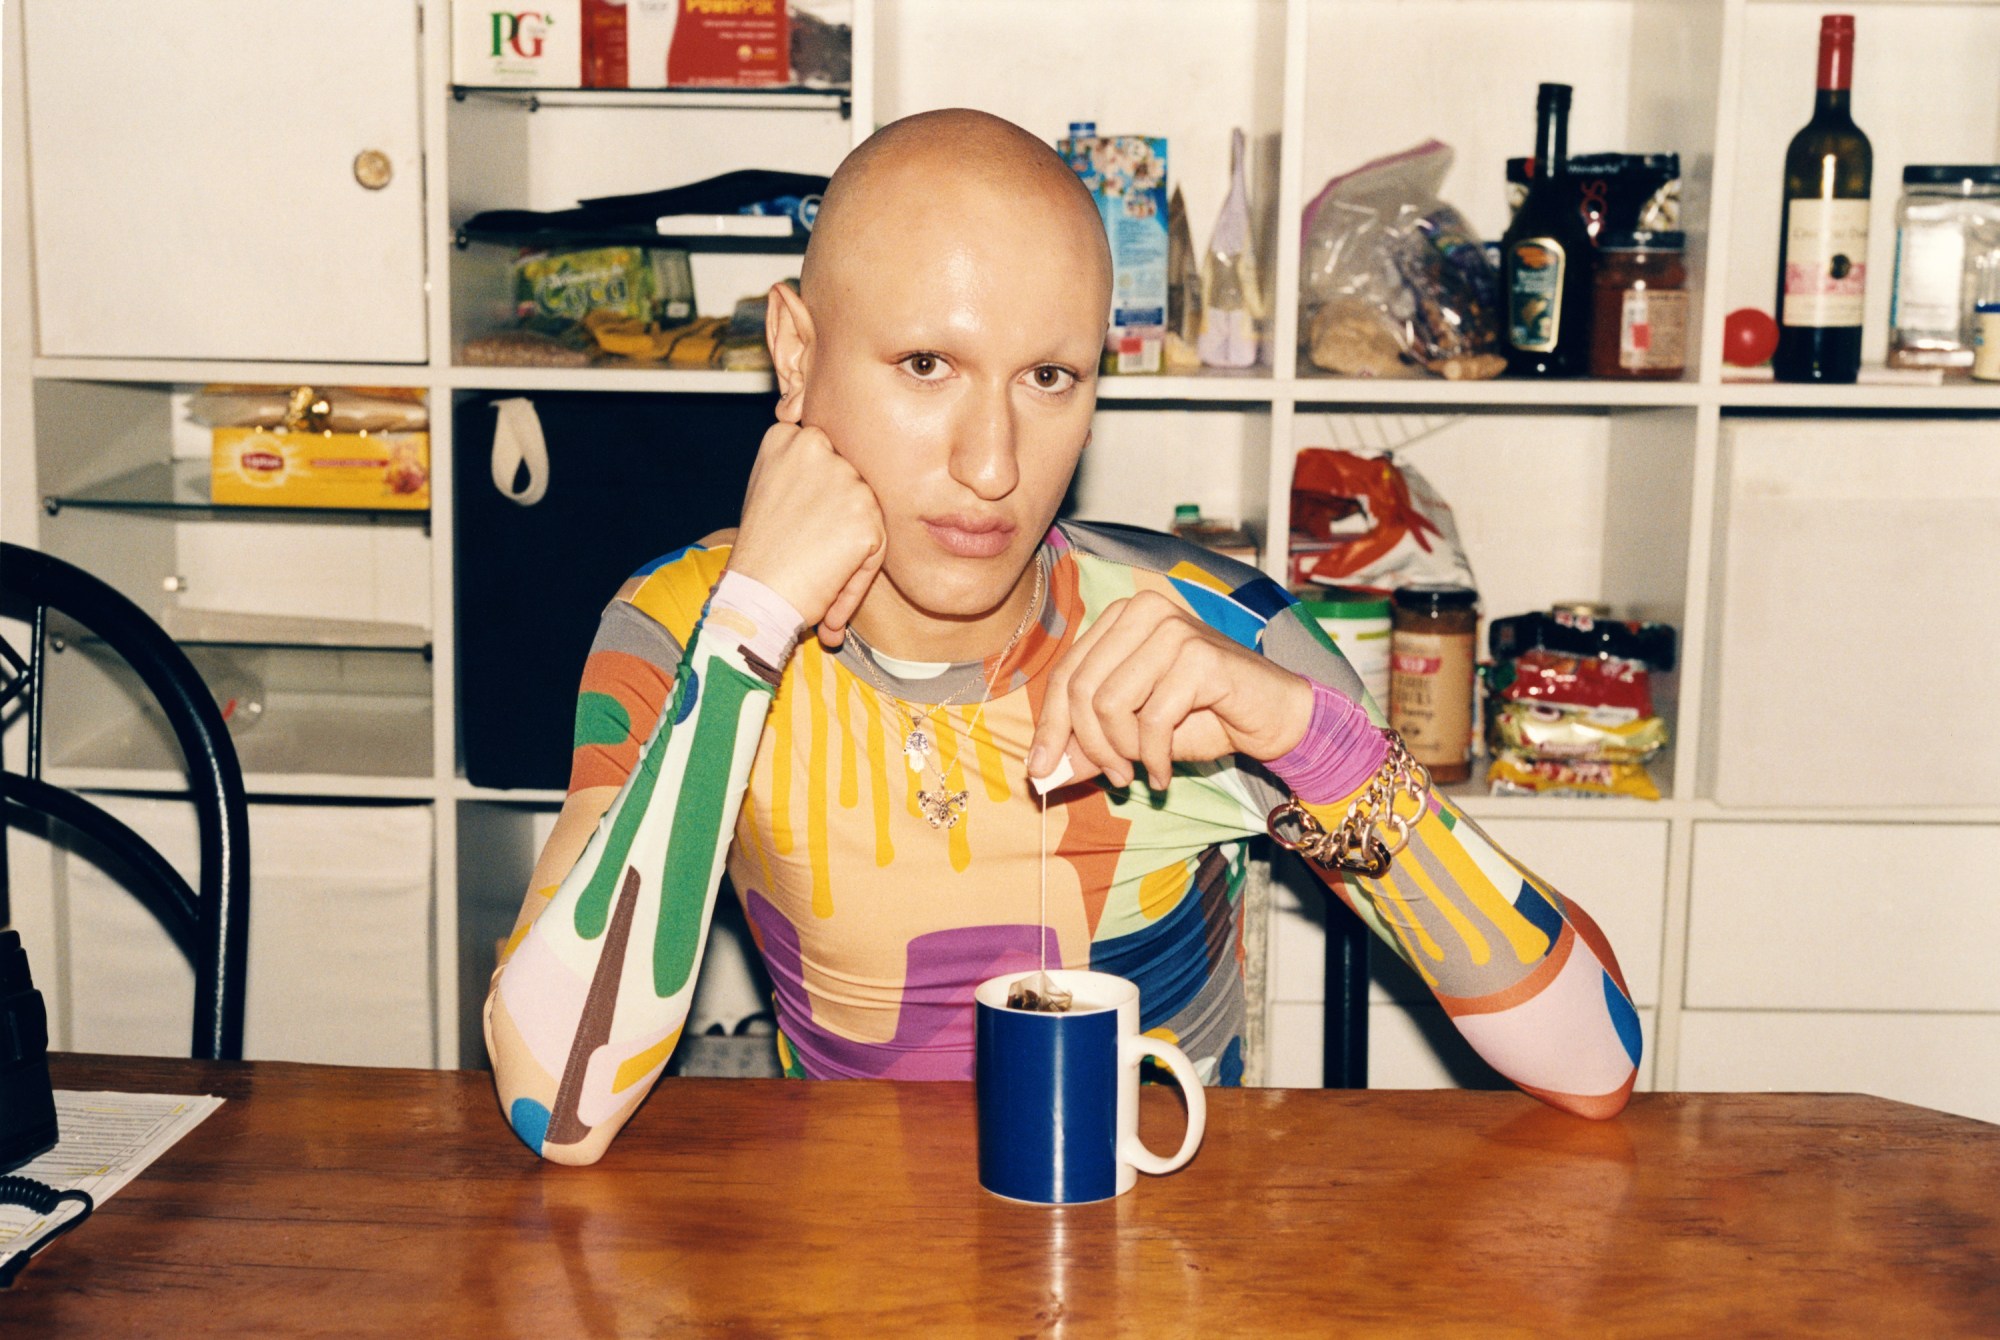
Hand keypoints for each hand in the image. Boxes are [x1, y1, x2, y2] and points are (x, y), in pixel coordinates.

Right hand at [727, 422, 885, 648]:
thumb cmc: (761, 552)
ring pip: (867, 513)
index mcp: (788, 437)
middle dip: (838, 518)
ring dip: (850, 545)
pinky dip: (858, 574)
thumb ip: (802, 470)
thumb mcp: (768, 490)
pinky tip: (828, 582)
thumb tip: (840, 462)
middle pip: (851, 482)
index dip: (817, 495)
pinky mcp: (866, 515)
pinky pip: (877, 547)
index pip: (828, 456)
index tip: (797, 520)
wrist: (756, 596)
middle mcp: (817, 447)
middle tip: (805, 546)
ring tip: (813, 564)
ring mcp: (844, 480)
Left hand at [1027, 590, 1314, 790]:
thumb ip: (1089, 743)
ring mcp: (1173, 629)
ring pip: (1109, 704)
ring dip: (1123, 752)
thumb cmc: (1204, 717)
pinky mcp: (1198, 656)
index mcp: (1121, 618)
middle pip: (1081, 688)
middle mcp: (1144, 612)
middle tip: (1114, 777)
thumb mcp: (1133, 732)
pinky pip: (1151, 720)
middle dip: (1089, 745)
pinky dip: (1153, 758)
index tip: (1042, 769)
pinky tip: (1164, 773)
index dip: (1050, 726)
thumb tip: (1041, 770)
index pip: (1066, 672)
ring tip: (1143, 770)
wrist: (1273, 717)